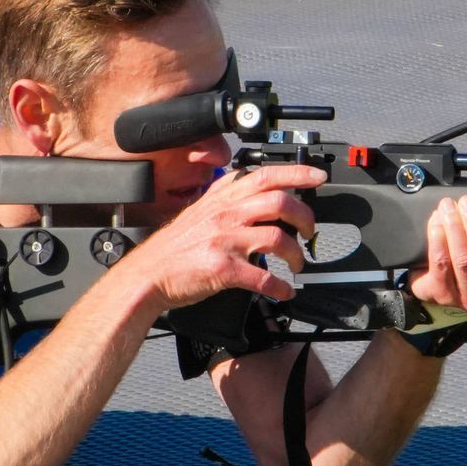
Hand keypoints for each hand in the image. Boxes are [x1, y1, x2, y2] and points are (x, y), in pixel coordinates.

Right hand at [119, 164, 325, 309]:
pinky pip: (263, 277)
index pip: (265, 176)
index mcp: (222, 199)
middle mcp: (225, 215)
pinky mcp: (224, 270)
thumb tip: (250, 188)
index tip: (317, 177)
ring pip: (278, 238)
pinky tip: (284, 291)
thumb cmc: (174, 248)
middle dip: (305, 218)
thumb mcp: (198, 211)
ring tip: (299, 264)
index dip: (296, 174)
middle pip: (280, 203)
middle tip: (310, 232)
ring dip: (297, 254)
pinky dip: (280, 287)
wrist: (148, 275)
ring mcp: (225, 242)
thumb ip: (223, 197)